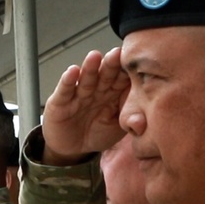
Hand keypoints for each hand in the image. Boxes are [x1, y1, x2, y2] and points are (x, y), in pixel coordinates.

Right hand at [41, 48, 129, 164]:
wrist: (72, 149)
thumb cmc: (97, 134)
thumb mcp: (117, 129)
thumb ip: (130, 121)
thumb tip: (144, 118)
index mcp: (113, 94)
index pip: (122, 79)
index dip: (128, 72)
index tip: (137, 63)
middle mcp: (97, 90)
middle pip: (105, 75)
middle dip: (111, 64)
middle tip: (117, 54)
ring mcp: (79, 95)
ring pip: (86, 79)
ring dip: (90, 68)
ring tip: (94, 56)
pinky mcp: (60, 101)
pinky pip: (65, 90)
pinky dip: (68, 80)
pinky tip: (73, 71)